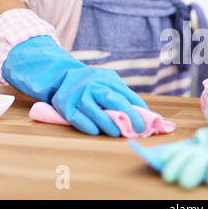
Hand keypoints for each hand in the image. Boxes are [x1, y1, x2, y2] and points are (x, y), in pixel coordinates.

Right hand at [2, 35, 147, 135]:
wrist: (60, 75)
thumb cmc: (92, 83)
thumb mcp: (108, 81)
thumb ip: (122, 94)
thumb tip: (142, 112)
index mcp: (107, 79)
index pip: (125, 93)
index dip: (137, 107)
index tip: (147, 121)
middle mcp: (93, 84)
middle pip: (112, 98)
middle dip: (127, 114)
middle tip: (138, 128)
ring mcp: (78, 94)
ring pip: (93, 109)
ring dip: (107, 123)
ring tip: (117, 133)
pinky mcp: (64, 104)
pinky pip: (76, 117)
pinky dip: (86, 125)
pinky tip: (95, 132)